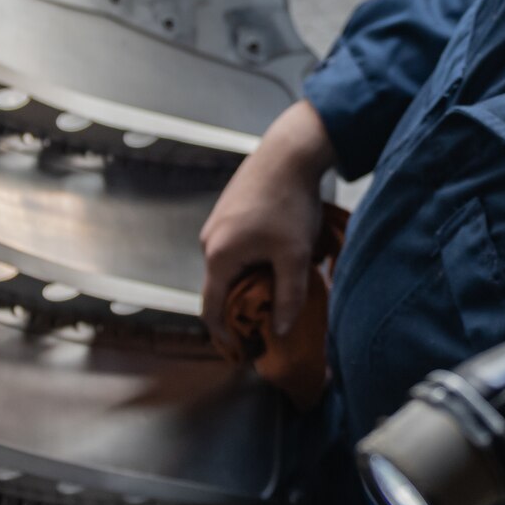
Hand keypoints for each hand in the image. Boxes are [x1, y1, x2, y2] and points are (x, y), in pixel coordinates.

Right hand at [198, 101, 335, 351]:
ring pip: (228, 268)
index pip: (211, 309)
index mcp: (219, 256)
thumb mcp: (295, 255)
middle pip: (219, 289)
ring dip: (247, 284)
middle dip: (240, 310)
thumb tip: (280, 331)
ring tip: (276, 291)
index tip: (241, 351)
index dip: (223, 335)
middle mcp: (209, 241)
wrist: (289, 153)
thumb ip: (288, 297)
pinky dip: (248, 264)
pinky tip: (274, 261)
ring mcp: (216, 225)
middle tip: (266, 324)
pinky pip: (232, 250)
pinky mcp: (227, 213)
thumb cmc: (290, 202)